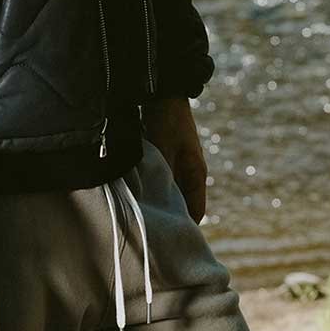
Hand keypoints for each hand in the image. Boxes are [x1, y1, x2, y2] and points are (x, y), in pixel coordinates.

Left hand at [141, 96, 207, 222]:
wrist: (162, 89)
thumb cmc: (166, 118)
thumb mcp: (163, 149)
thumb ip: (162, 176)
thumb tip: (155, 204)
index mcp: (196, 174)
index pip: (195, 213)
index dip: (183, 228)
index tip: (166, 241)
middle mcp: (189, 172)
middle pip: (181, 205)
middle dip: (166, 217)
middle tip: (147, 231)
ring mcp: (177, 165)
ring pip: (168, 193)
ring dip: (156, 201)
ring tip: (138, 214)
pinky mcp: (164, 157)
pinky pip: (159, 180)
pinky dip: (149, 187)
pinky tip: (133, 191)